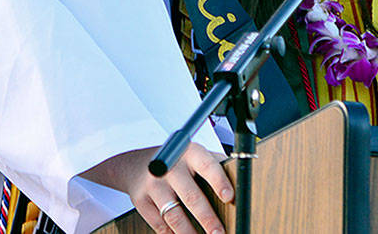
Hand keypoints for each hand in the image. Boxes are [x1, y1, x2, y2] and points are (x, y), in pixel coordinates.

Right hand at [83, 142, 232, 233]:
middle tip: (220, 233)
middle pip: (191, 196)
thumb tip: (242, 180)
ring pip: (174, 215)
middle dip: (208, 219)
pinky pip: (159, 225)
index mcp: (188, 152)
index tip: (229, 198)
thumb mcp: (194, 155)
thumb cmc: (176, 162)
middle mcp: (169, 166)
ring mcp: (153, 184)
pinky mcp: (141, 201)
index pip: (206, 165)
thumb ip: (215, 164)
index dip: (218, 181)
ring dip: (190, 233)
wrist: (134, 164)